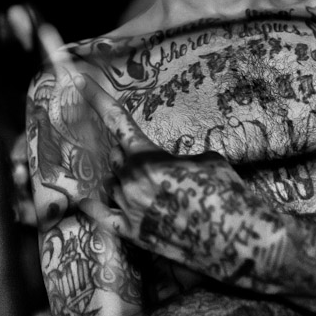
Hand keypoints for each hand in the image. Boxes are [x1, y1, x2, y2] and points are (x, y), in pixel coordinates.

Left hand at [72, 73, 266, 275]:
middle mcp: (132, 180)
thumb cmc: (227, 193)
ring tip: (152, 188)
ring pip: (113, 184)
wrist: (238, 237)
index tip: (77, 78)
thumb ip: (177, 158)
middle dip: (129, 154)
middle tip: (150, 161)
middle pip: (116, 157)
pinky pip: (103, 216)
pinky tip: (90, 199)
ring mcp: (130, 209)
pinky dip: (98, 205)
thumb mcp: (207, 160)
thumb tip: (169, 166)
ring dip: (124, 180)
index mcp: (149, 157)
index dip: (95, 97)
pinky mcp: (132, 234)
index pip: (116, 121)